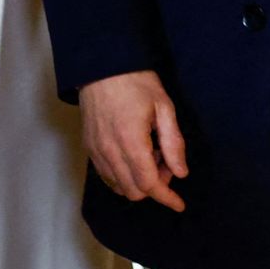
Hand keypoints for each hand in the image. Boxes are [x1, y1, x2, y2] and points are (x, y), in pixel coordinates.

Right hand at [78, 69, 187, 211]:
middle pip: (133, 191)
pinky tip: (132, 157)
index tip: (179, 203)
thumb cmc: (136, 82)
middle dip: (154, 186)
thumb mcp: (163, 106)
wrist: (102, 65)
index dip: (166, 197)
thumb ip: (173, 142)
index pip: (148, 184)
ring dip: (137, 181)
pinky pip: (106, 175)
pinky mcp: (88, 146)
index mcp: (131, 141)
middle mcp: (110, 151)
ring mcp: (96, 151)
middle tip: (166, 162)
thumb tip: (181, 173)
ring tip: (149, 155)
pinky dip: (122, 176)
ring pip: (118, 186)